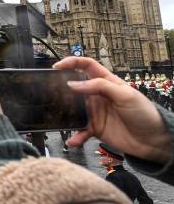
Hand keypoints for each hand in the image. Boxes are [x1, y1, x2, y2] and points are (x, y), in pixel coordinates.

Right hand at [54, 57, 168, 163]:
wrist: (154, 141)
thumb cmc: (144, 114)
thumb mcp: (125, 95)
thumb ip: (100, 87)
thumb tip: (73, 84)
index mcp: (107, 82)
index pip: (87, 66)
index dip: (72, 62)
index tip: (58, 66)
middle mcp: (98, 96)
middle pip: (75, 88)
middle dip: (61, 90)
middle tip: (50, 93)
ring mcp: (95, 112)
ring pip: (73, 111)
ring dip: (65, 115)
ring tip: (58, 119)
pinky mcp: (95, 128)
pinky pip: (79, 131)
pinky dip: (75, 136)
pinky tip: (72, 140)